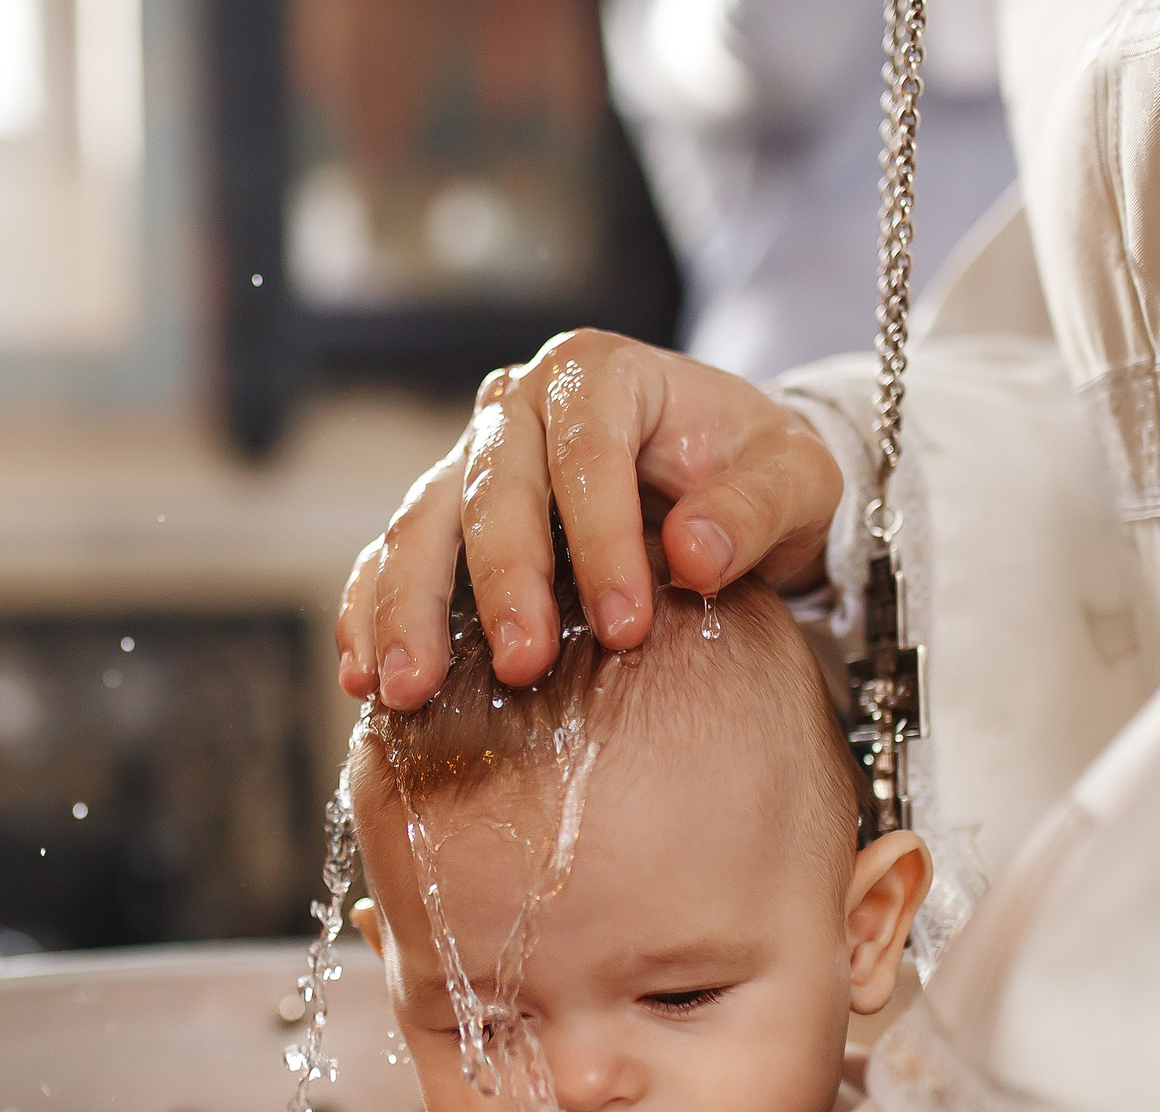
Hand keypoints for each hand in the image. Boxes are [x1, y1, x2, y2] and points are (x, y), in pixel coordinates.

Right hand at [336, 330, 842, 707]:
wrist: (720, 486)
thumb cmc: (754, 475)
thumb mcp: (794, 480)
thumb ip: (754, 509)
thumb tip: (691, 555)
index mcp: (599, 375)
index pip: (588, 453)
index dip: (601, 540)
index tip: (626, 627)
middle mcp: (519, 406)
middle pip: (491, 489)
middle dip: (501, 583)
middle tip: (519, 666)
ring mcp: (472, 461)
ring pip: (422, 522)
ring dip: (409, 607)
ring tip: (405, 689)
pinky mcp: (446, 516)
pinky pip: (390, 557)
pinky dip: (372, 612)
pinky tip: (365, 676)